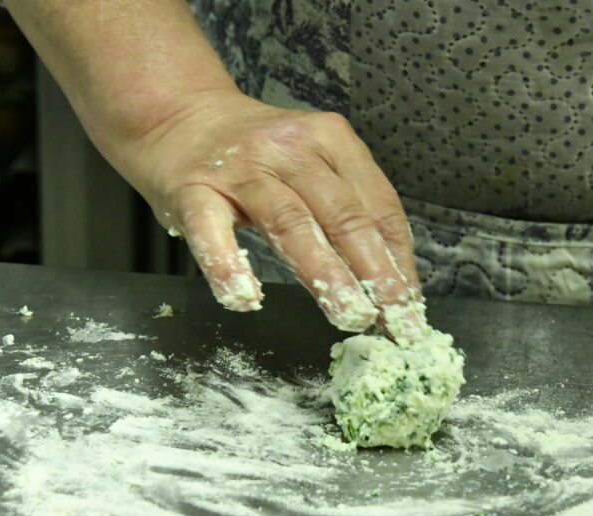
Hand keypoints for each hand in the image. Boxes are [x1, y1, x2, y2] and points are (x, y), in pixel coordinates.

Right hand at [124, 89, 424, 339]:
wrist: (180, 117)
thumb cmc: (259, 157)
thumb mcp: (315, 166)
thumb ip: (350, 212)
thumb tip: (392, 287)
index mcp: (332, 141)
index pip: (379, 207)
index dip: (399, 262)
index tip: (412, 308)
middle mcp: (291, 148)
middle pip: (344, 217)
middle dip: (375, 275)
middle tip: (395, 322)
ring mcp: (242, 168)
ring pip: (291, 223)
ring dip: (324, 275)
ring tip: (349, 316)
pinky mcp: (193, 189)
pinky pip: (213, 231)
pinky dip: (229, 266)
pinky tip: (246, 299)